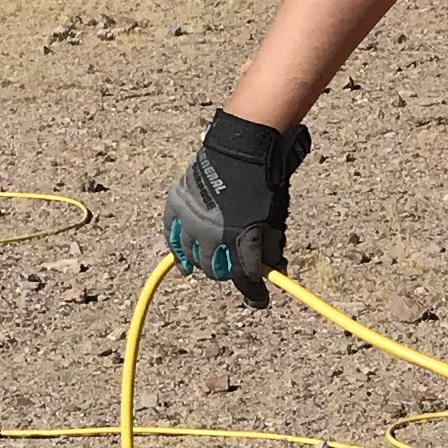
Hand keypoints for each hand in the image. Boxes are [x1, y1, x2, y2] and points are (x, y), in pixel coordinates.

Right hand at [163, 109, 311, 305]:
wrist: (243, 147)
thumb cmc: (264, 181)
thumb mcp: (276, 218)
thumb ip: (272, 247)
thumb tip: (277, 270)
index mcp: (241, 240)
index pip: (244, 278)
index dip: (254, 293)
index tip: (259, 300)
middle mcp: (213, 235)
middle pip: (214, 269)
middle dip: (224, 273)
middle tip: (228, 272)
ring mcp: (192, 220)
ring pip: (189, 254)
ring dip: (197, 263)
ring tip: (201, 267)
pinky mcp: (178, 204)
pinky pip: (170, 233)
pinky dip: (175, 247)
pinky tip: (180, 258)